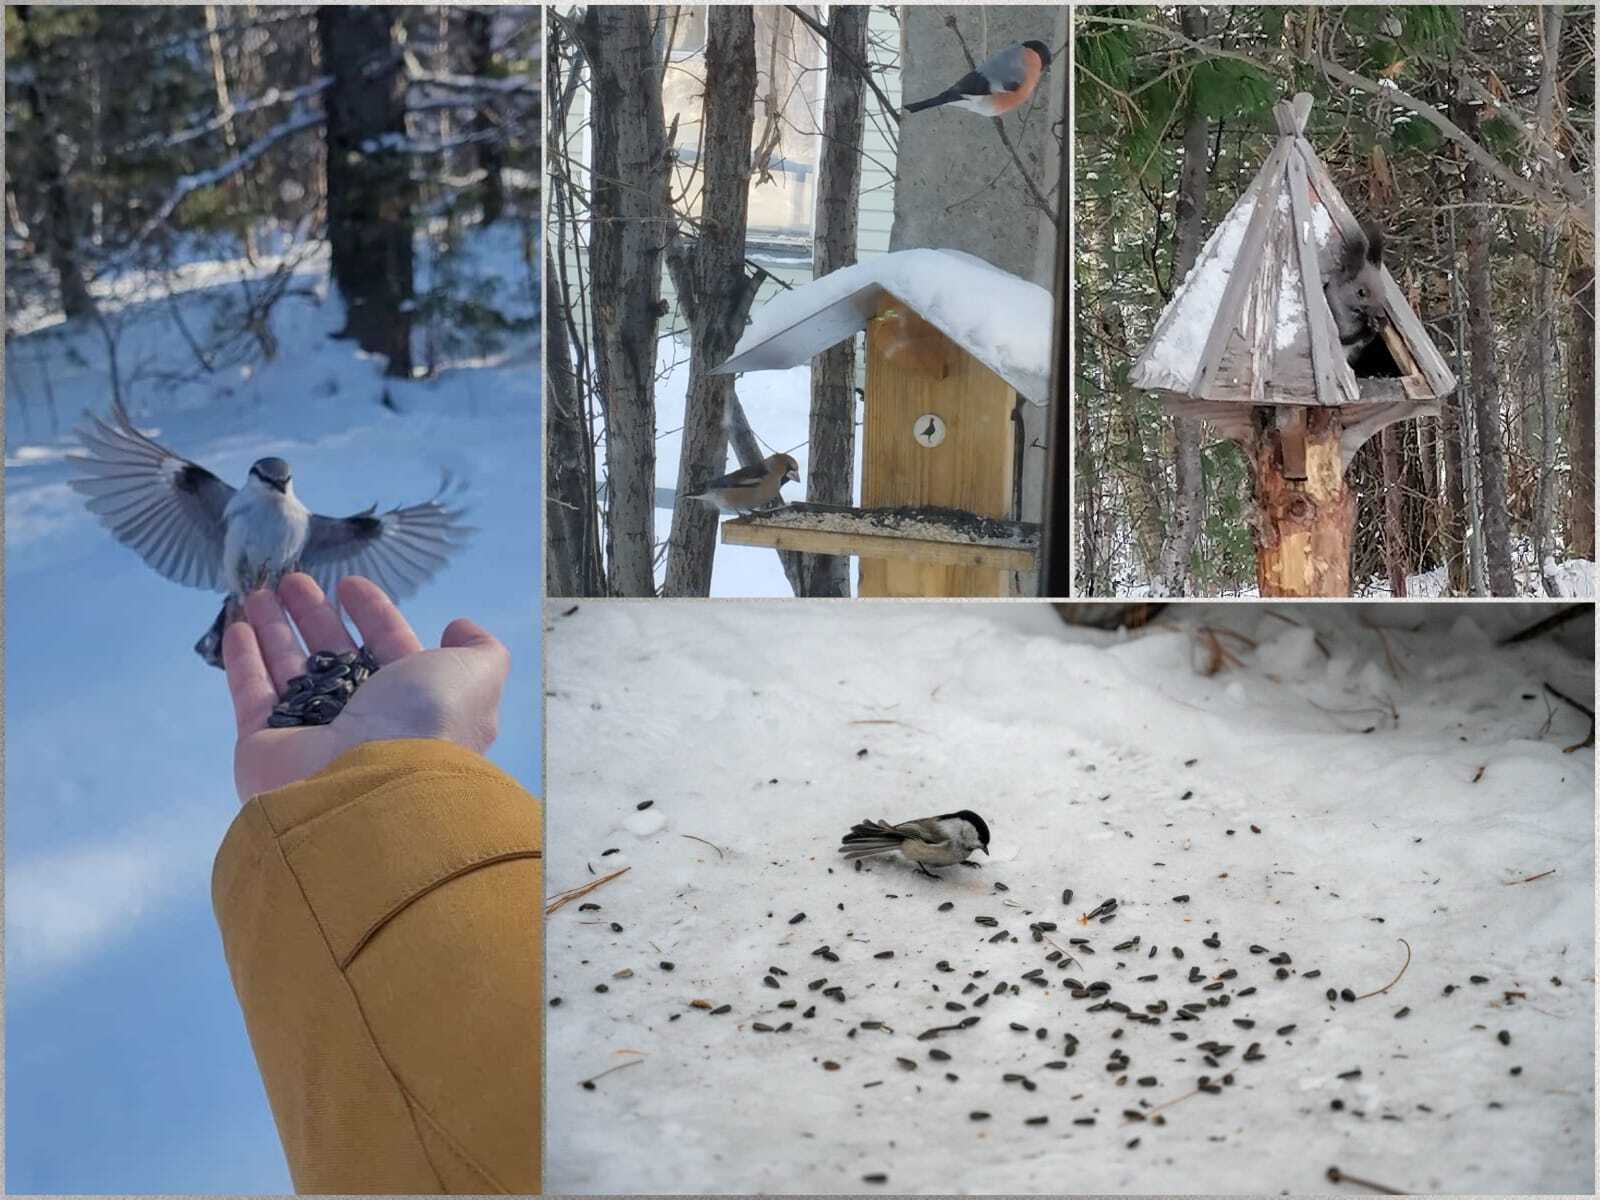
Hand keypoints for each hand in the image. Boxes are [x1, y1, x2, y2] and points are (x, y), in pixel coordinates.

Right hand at [222, 573, 509, 802]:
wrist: (371, 787)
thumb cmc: (428, 723)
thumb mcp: (475, 676)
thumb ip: (480, 650)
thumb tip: (459, 627)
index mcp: (414, 704)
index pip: (390, 648)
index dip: (373, 614)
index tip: (350, 584)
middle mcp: (364, 721)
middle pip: (334, 656)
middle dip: (314, 616)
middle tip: (292, 580)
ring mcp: (312, 735)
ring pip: (289, 670)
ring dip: (274, 629)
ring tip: (258, 589)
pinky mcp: (264, 747)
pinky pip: (252, 694)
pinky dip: (244, 659)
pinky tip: (237, 624)